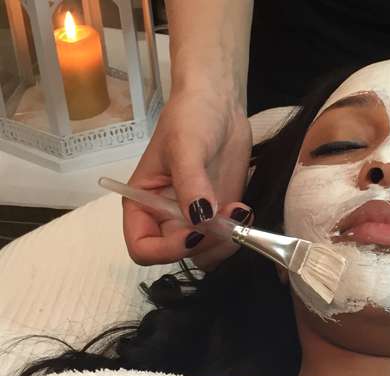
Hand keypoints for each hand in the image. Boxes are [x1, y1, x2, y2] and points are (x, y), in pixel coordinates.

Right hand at [123, 87, 252, 270]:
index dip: (166, 251)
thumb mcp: (185, 147)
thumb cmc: (190, 118)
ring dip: (225, 243)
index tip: (194, 234)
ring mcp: (196, 218)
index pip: (143, 248)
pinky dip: (239, 233)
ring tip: (239, 212)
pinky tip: (246, 210)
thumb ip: (190, 184)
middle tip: (227, 221)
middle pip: (179, 255)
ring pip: (206, 254)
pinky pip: (226, 239)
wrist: (219, 104)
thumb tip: (200, 220)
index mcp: (142, 204)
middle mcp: (165, 217)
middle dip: (205, 245)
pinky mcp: (220, 213)